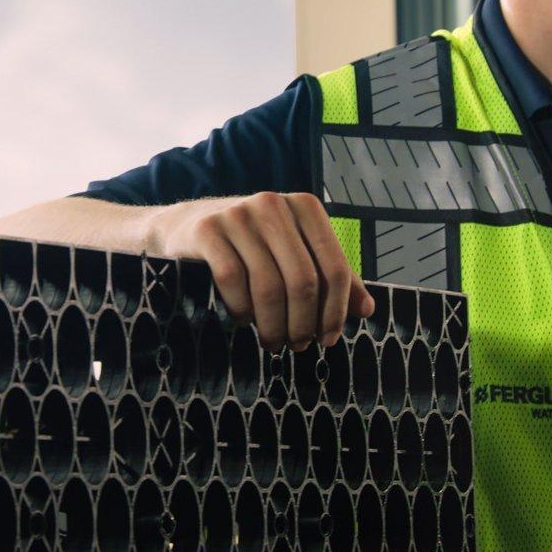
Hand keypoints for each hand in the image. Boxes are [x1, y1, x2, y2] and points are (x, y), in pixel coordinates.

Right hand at [147, 192, 374, 352]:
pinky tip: (243, 320)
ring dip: (273, 325)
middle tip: (297, 346)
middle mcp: (274, 205)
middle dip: (303, 323)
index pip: (335, 267)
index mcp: (304, 208)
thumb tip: (367, 309)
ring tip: (272, 342)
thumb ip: (331, 276)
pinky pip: (233, 280)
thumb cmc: (248, 246)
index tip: (328, 339)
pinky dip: (242, 309)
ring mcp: (238, 214)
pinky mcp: (207, 229)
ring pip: (270, 285)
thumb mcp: (293, 254)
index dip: (336, 311)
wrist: (183, 226)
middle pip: (304, 280)